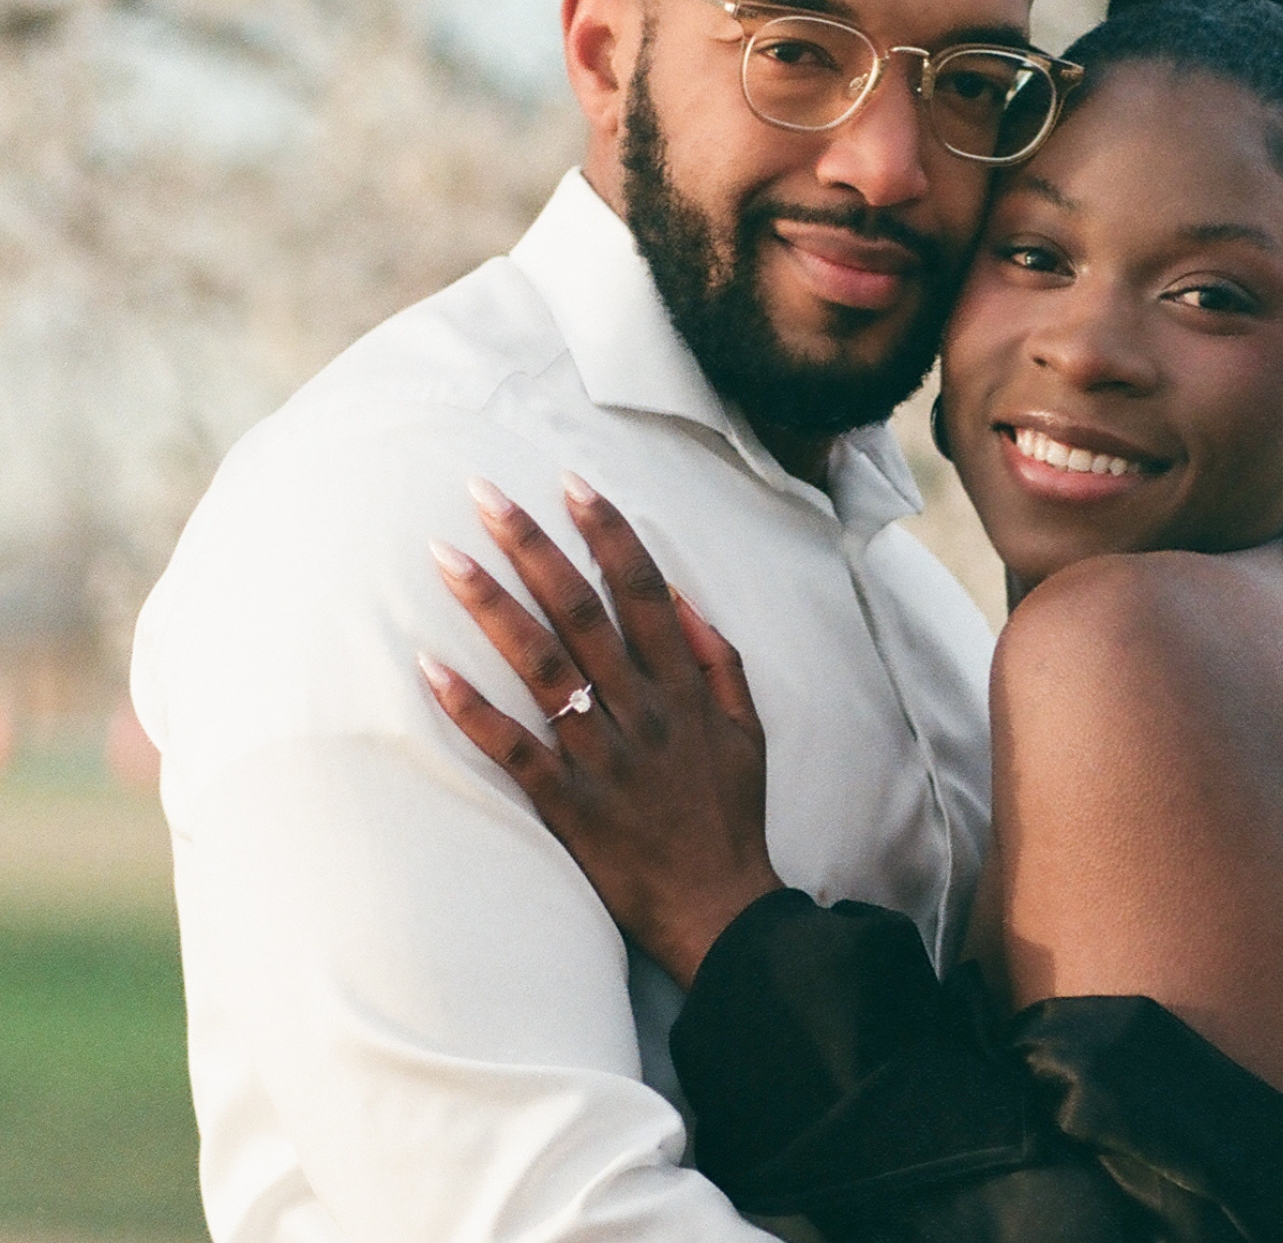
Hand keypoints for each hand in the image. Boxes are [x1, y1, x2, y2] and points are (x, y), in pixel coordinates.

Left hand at [419, 472, 782, 987]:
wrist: (719, 909)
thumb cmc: (731, 816)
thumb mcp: (746, 729)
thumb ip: (716, 659)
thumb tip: (680, 598)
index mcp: (684, 686)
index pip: (641, 589)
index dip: (606, 532)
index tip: (570, 483)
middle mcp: (641, 709)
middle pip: (578, 611)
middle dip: (530, 545)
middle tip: (483, 493)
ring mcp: (601, 756)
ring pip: (539, 665)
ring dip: (490, 605)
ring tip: (444, 555)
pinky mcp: (567, 804)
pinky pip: (510, 748)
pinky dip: (470, 707)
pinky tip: (427, 666)